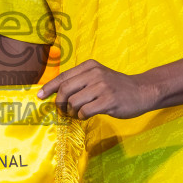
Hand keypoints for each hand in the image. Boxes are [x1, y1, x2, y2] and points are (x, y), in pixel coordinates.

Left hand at [38, 60, 154, 119]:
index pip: (63, 77)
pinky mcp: (108, 101)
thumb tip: (56, 92)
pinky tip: (87, 115)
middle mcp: (94, 74)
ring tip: (78, 113)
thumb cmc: (116, 86)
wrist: (142, 91)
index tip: (40, 96)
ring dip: (72, 112)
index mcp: (89, 66)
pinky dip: (82, 116)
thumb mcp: (98, 76)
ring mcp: (102, 87)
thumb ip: (80, 81)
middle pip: (65, 90)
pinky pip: (85, 111)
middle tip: (62, 110)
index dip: (49, 87)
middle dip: (59, 103)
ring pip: (73, 102)